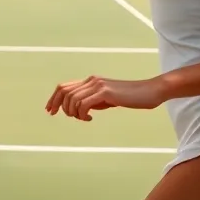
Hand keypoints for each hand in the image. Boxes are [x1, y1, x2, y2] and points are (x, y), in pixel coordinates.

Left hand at [45, 75, 164, 121]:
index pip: (64, 87)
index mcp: (90, 81)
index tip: (50, 111)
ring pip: (72, 98)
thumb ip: (94, 101)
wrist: (150, 91)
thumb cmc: (131, 97)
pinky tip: (90, 119)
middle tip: (67, 118)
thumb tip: (81, 108)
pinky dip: (82, 113)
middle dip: (58, 106)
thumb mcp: (107, 99)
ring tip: (83, 119)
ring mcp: (98, 85)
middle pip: (64, 91)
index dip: (53, 98)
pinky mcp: (105, 92)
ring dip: (73, 112)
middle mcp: (91, 81)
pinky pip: (84, 104)